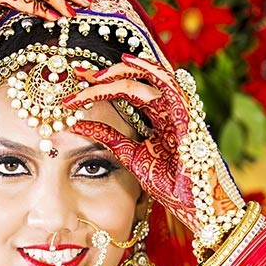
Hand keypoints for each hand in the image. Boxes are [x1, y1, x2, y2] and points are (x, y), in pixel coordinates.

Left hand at [64, 53, 240, 235]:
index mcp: (157, 117)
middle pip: (135, 80)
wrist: (192, 203)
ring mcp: (178, 108)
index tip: (73, 93)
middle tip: (78, 76)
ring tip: (93, 75)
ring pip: (148, 76)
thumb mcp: (129, 155)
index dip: (101, 87)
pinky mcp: (186, 112)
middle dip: (105, 75)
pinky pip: (168, 82)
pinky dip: (148, 68)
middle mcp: (168, 108)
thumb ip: (107, 137)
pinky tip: (127, 61)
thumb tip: (76, 125)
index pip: (127, 91)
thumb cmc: (169, 183)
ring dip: (119, 72)